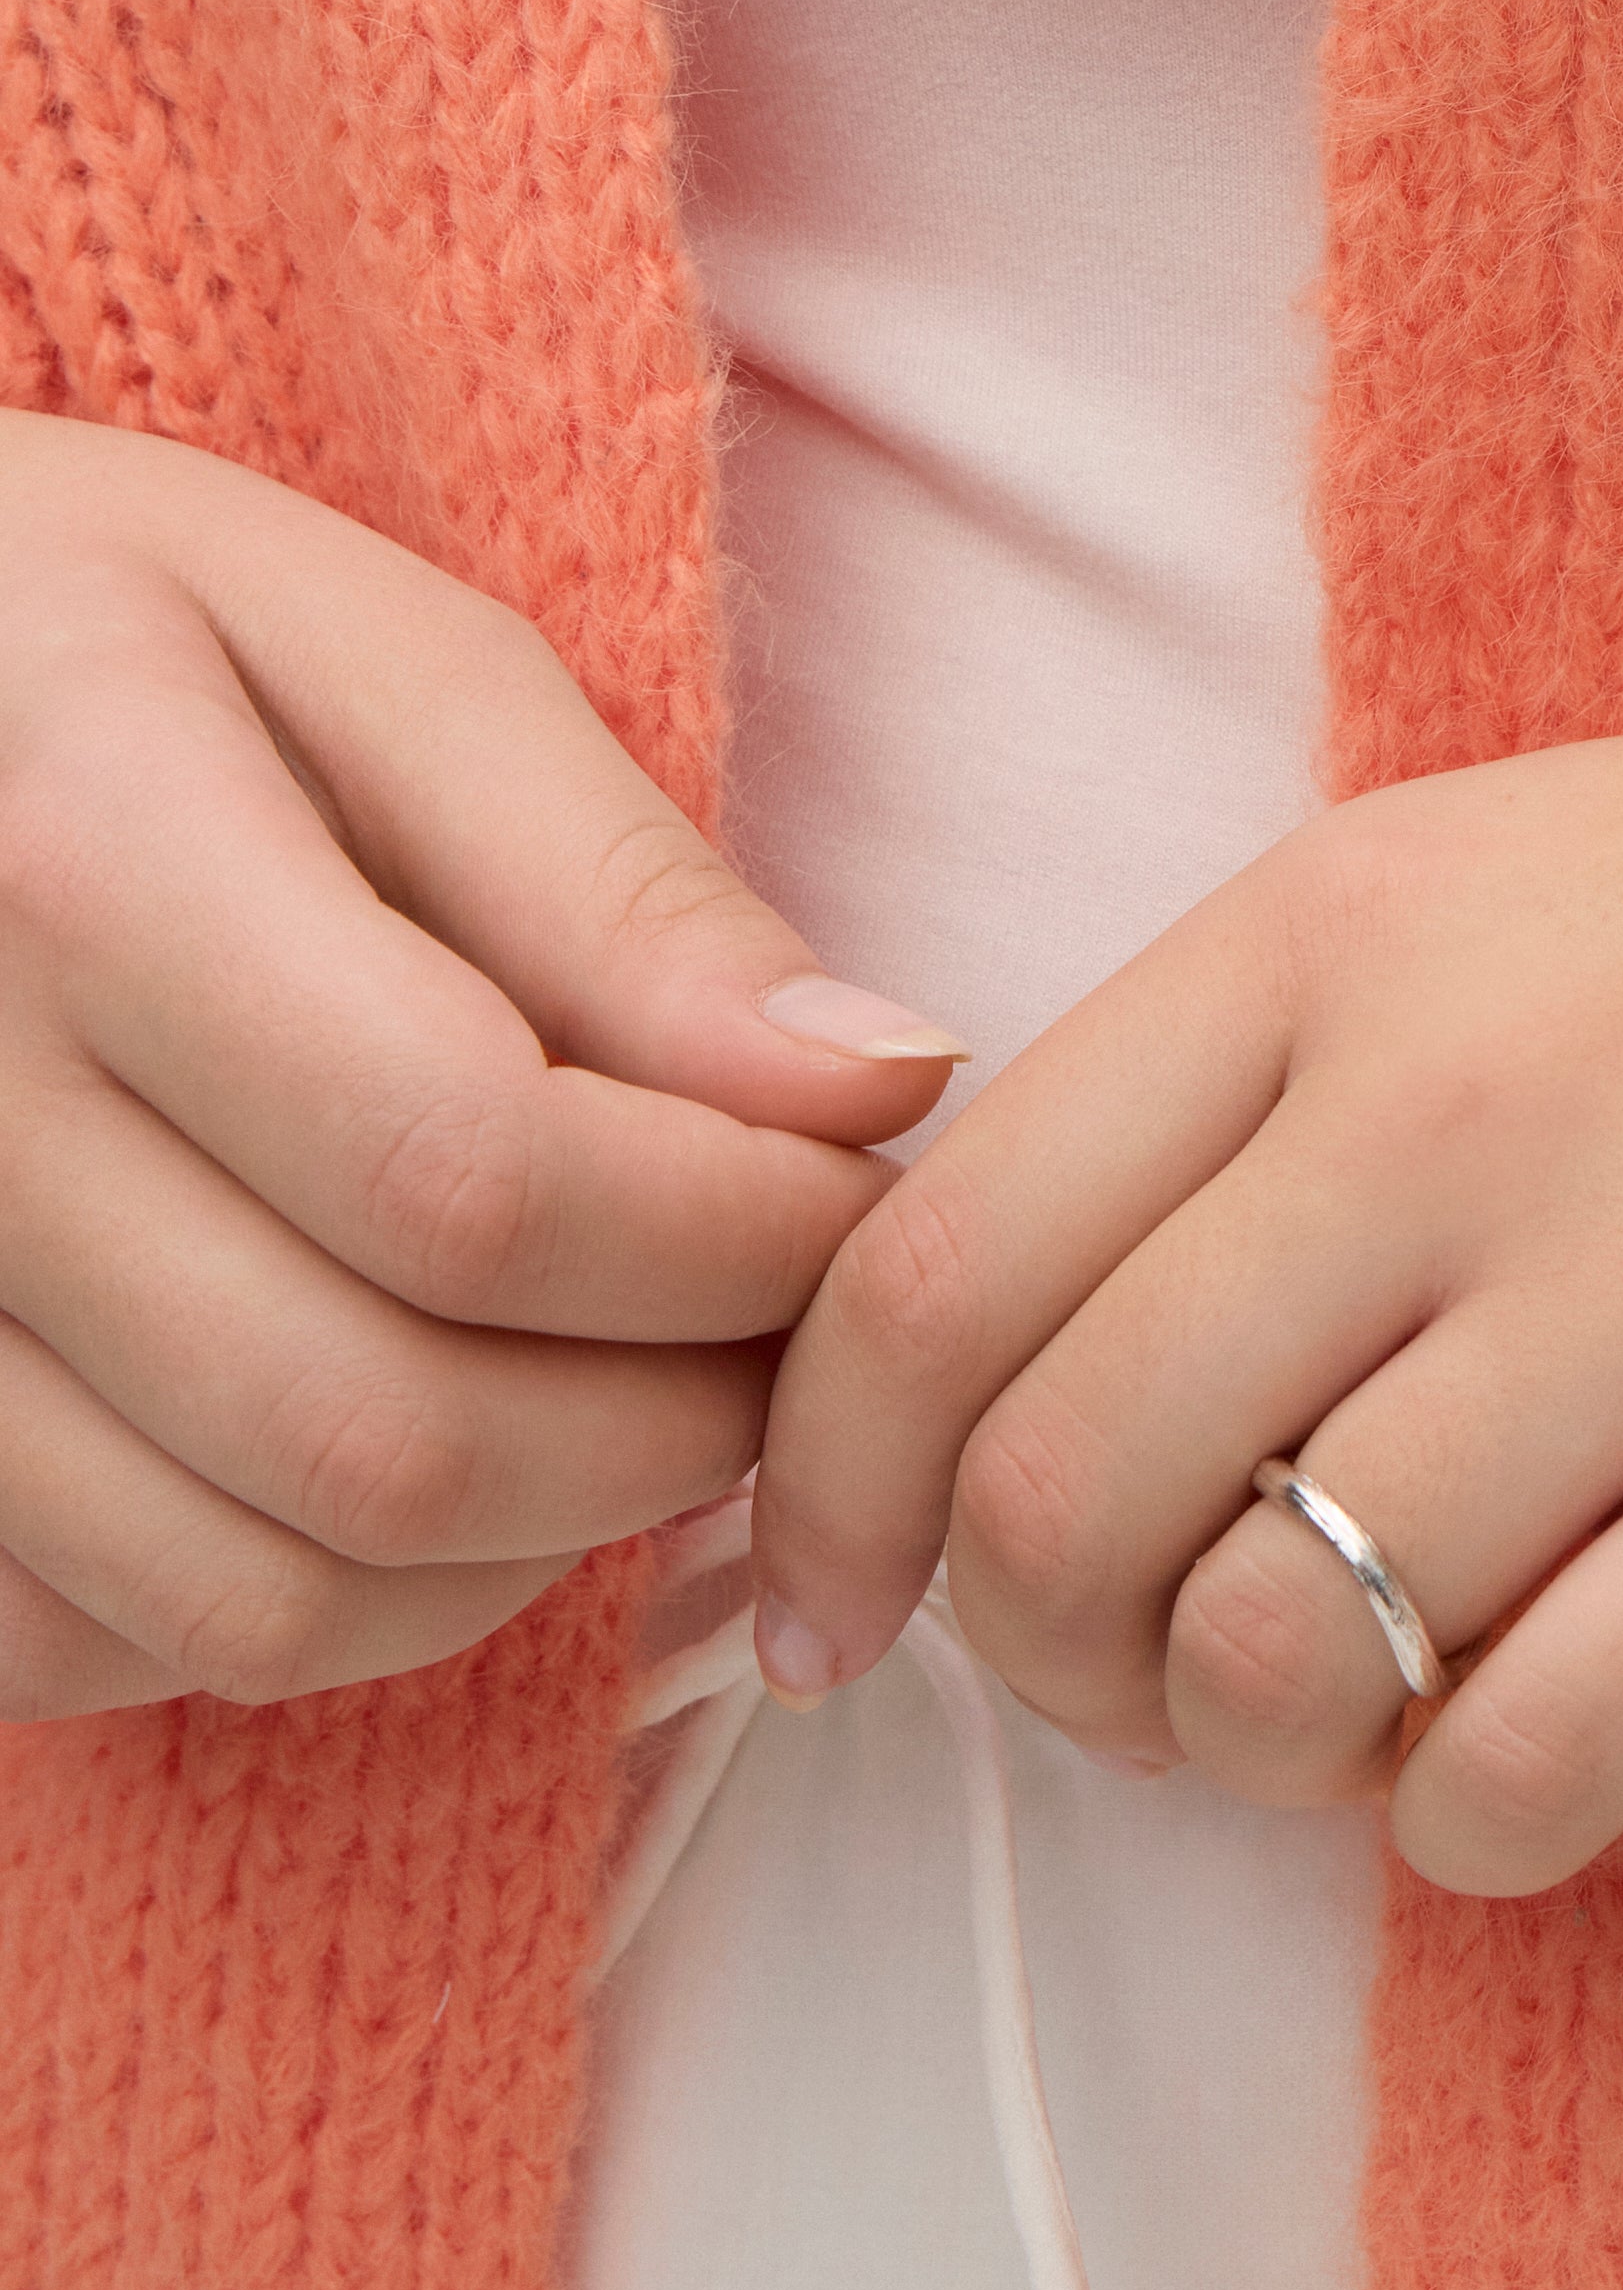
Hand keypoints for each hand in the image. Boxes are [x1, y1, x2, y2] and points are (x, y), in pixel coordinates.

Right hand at [0, 411, 959, 1722]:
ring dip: (529, 1549)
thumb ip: (617, 886)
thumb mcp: (368, 646)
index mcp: (79, 861)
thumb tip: (876, 1086)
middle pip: (381, 1427)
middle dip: (674, 1422)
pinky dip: (325, 1603)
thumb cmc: (106, 638)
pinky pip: (114, 1651)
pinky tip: (423, 1449)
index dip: (732, 1234)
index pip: (472, 1172)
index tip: (856, 1184)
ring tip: (639, 1386)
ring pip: (262, 1601)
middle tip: (788, 1320)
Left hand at [745, 609, 1622, 1896]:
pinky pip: (1518, 1772)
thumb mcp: (1518, 877)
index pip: (928, 1268)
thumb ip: (1255, 1071)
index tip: (864, 1605)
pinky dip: (1469, 1825)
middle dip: (1053, 1663)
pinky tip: (1541, 1744)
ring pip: (1266, 1659)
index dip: (834, 1489)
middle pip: (1059, 1495)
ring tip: (1371, 1705)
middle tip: (1153, 1684)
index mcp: (1352, 929)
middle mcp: (1469, 1098)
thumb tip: (991, 1357)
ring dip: (1265, 1756)